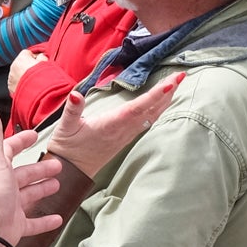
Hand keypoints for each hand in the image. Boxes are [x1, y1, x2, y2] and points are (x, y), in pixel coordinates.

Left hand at [0, 103, 64, 246]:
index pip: (10, 151)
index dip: (21, 142)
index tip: (34, 136)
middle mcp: (5, 187)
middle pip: (24, 175)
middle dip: (39, 169)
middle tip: (57, 165)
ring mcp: (11, 207)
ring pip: (30, 196)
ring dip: (42, 190)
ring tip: (58, 185)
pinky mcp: (17, 226)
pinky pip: (34, 223)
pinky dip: (45, 221)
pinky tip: (58, 217)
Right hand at [47, 70, 182, 178]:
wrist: (72, 171)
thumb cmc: (68, 148)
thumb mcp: (65, 127)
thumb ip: (72, 109)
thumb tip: (75, 94)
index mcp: (110, 125)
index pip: (136, 108)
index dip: (154, 96)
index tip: (170, 83)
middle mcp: (122, 130)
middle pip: (151, 110)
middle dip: (167, 92)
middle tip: (181, 75)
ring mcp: (126, 135)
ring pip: (152, 116)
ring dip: (165, 100)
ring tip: (176, 84)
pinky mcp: (126, 137)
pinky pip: (147, 122)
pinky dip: (158, 109)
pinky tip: (163, 102)